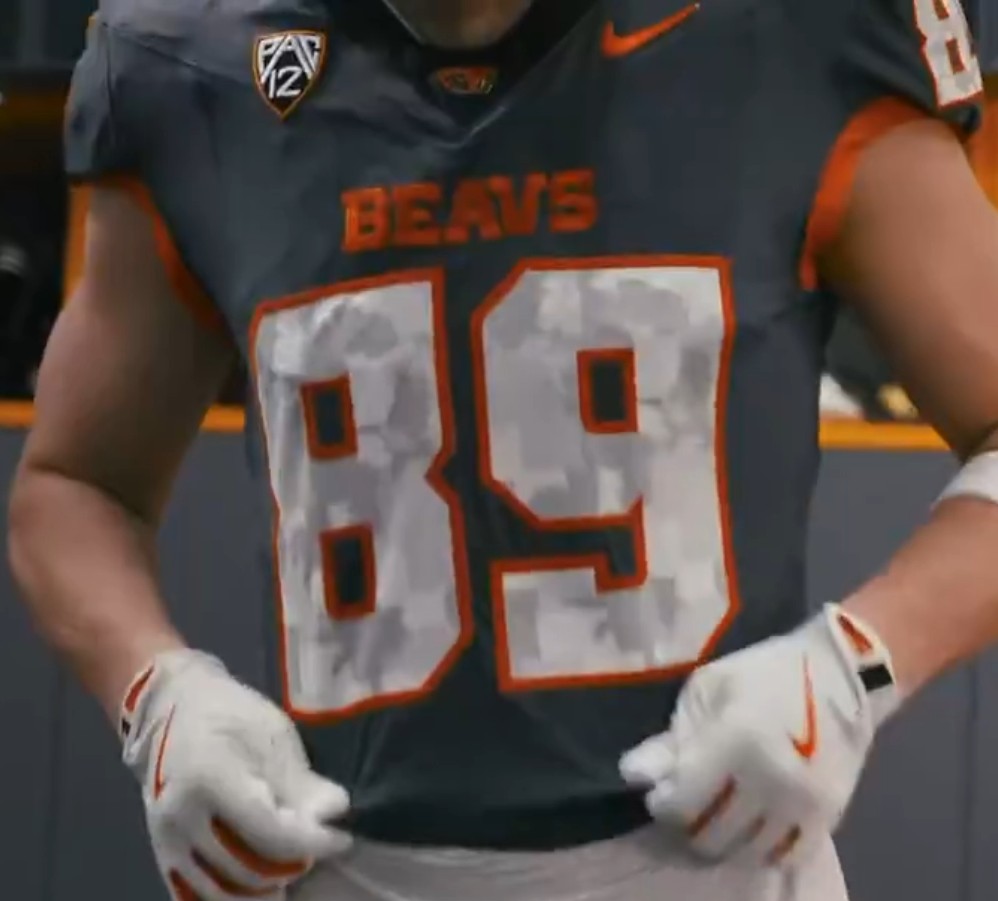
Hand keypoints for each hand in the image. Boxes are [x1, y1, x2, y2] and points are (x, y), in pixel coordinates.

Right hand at [119, 650, 350, 900]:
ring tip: (292, 864)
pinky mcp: (161, 853)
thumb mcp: (274, 734)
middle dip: (293, 861)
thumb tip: (336, 812)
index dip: (313, 842)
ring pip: (224, 890)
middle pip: (250, 866)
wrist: (173, 708)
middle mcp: (181, 817)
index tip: (342, 838)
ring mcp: (165, 840)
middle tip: (315, 844)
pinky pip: (195, 895)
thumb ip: (301, 781)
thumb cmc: (230, 714)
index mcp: (210, 779)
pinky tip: (259, 887)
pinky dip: (230, 897)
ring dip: (266, 886)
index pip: (271, 833)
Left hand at [620, 604, 899, 869]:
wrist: (840, 674)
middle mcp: (771, 780)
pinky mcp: (829, 816)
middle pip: (710, 836)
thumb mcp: (706, 690)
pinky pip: (784, 856)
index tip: (661, 789)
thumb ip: (672, 738)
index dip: (662, 803)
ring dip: (722, 837)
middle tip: (688, 799)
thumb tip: (634, 777)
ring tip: (718, 809)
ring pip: (744, 852)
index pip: (682, 805)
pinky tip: (751, 822)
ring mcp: (803, 804)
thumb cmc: (763, 673)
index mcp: (736, 740)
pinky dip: (759, 846)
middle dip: (688, 823)